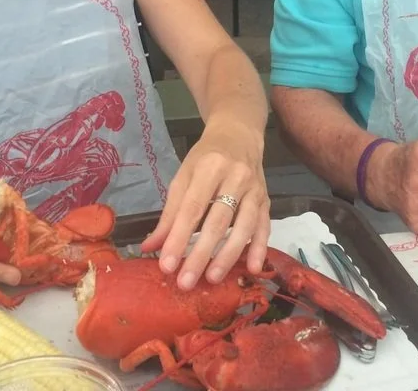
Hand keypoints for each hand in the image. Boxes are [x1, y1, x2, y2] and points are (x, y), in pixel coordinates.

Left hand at [141, 125, 268, 290]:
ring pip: (244, 226)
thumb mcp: (183, 177)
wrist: (239, 135)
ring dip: (228, 255)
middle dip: (201, 253)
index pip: (192, 208)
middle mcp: (235, 177)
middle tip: (185, 282)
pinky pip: (265, 226)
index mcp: (209, 167)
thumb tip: (150, 247)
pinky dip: (260, 247)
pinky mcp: (267, 199)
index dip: (179, 237)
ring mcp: (255, 189)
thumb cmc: (206, 157)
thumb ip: (169, 213)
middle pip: (218, 220)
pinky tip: (253, 268)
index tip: (167, 265)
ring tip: (212, 278)